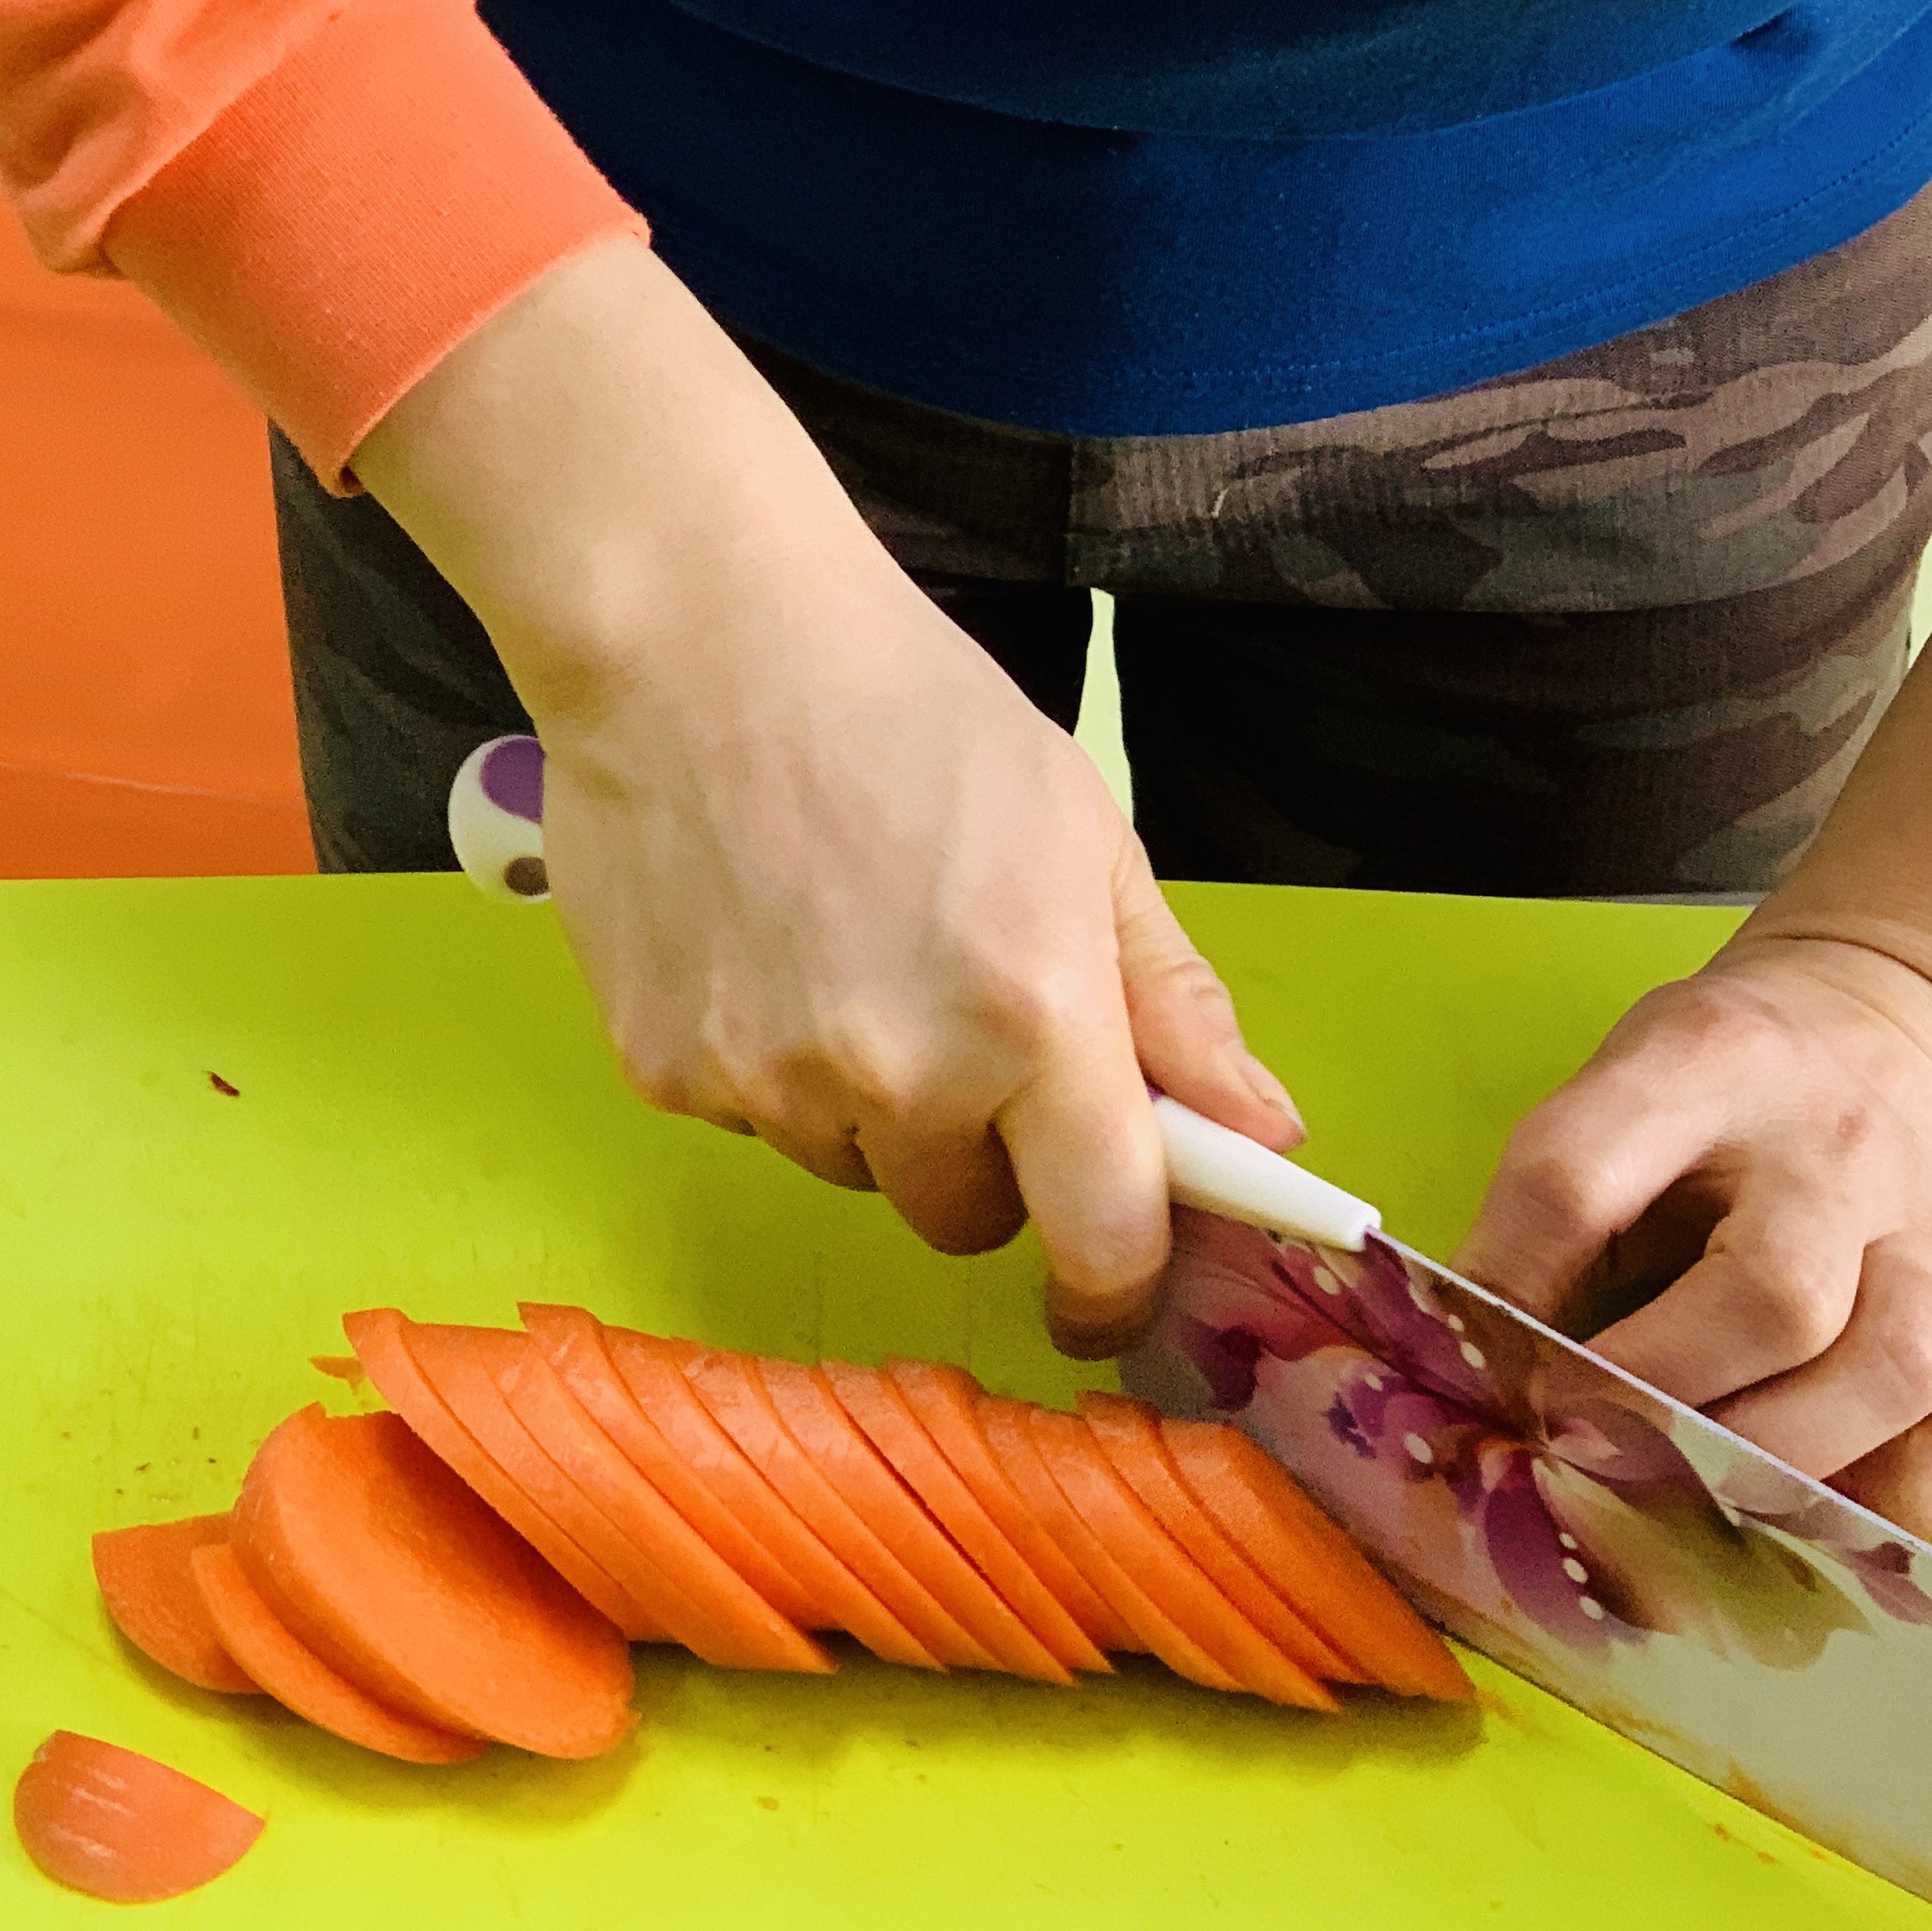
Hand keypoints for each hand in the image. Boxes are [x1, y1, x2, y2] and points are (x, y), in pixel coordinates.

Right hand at [351, 241, 1302, 1349]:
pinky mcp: (669, 1075)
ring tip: (845, 954)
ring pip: (854, 1170)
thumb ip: (1173, 1002)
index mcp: (1035, 1016)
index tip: (1114, 1292)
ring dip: (871, 1110)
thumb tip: (1262, 1130)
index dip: (1120, 1286)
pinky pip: (752, 1121)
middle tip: (962, 1027)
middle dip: (984, 1156)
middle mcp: (904, 1077)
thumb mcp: (1083, 834)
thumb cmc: (909, 710)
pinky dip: (768, 1064)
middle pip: (967, 1217)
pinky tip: (761, 943)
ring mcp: (773, 1086)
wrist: (697, 638)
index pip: (1104, 1236)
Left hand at [1453, 936, 1931, 1537]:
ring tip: (1687, 1489)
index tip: (1476, 1366)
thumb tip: (1463, 1374)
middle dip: (1653, 1400)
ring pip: (1892, 1372)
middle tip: (1577, 1445)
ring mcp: (1931, 1240)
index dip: (1509, 1288)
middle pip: (1771, 1296)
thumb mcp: (1616, 1097)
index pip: (1579, 1177)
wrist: (1905, 1029)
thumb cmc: (1718, 1098)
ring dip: (1773, 1462)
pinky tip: (1814, 1511)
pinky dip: (1903, 1505)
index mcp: (1703, 1066)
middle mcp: (1835, 1151)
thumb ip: (1550, 1216)